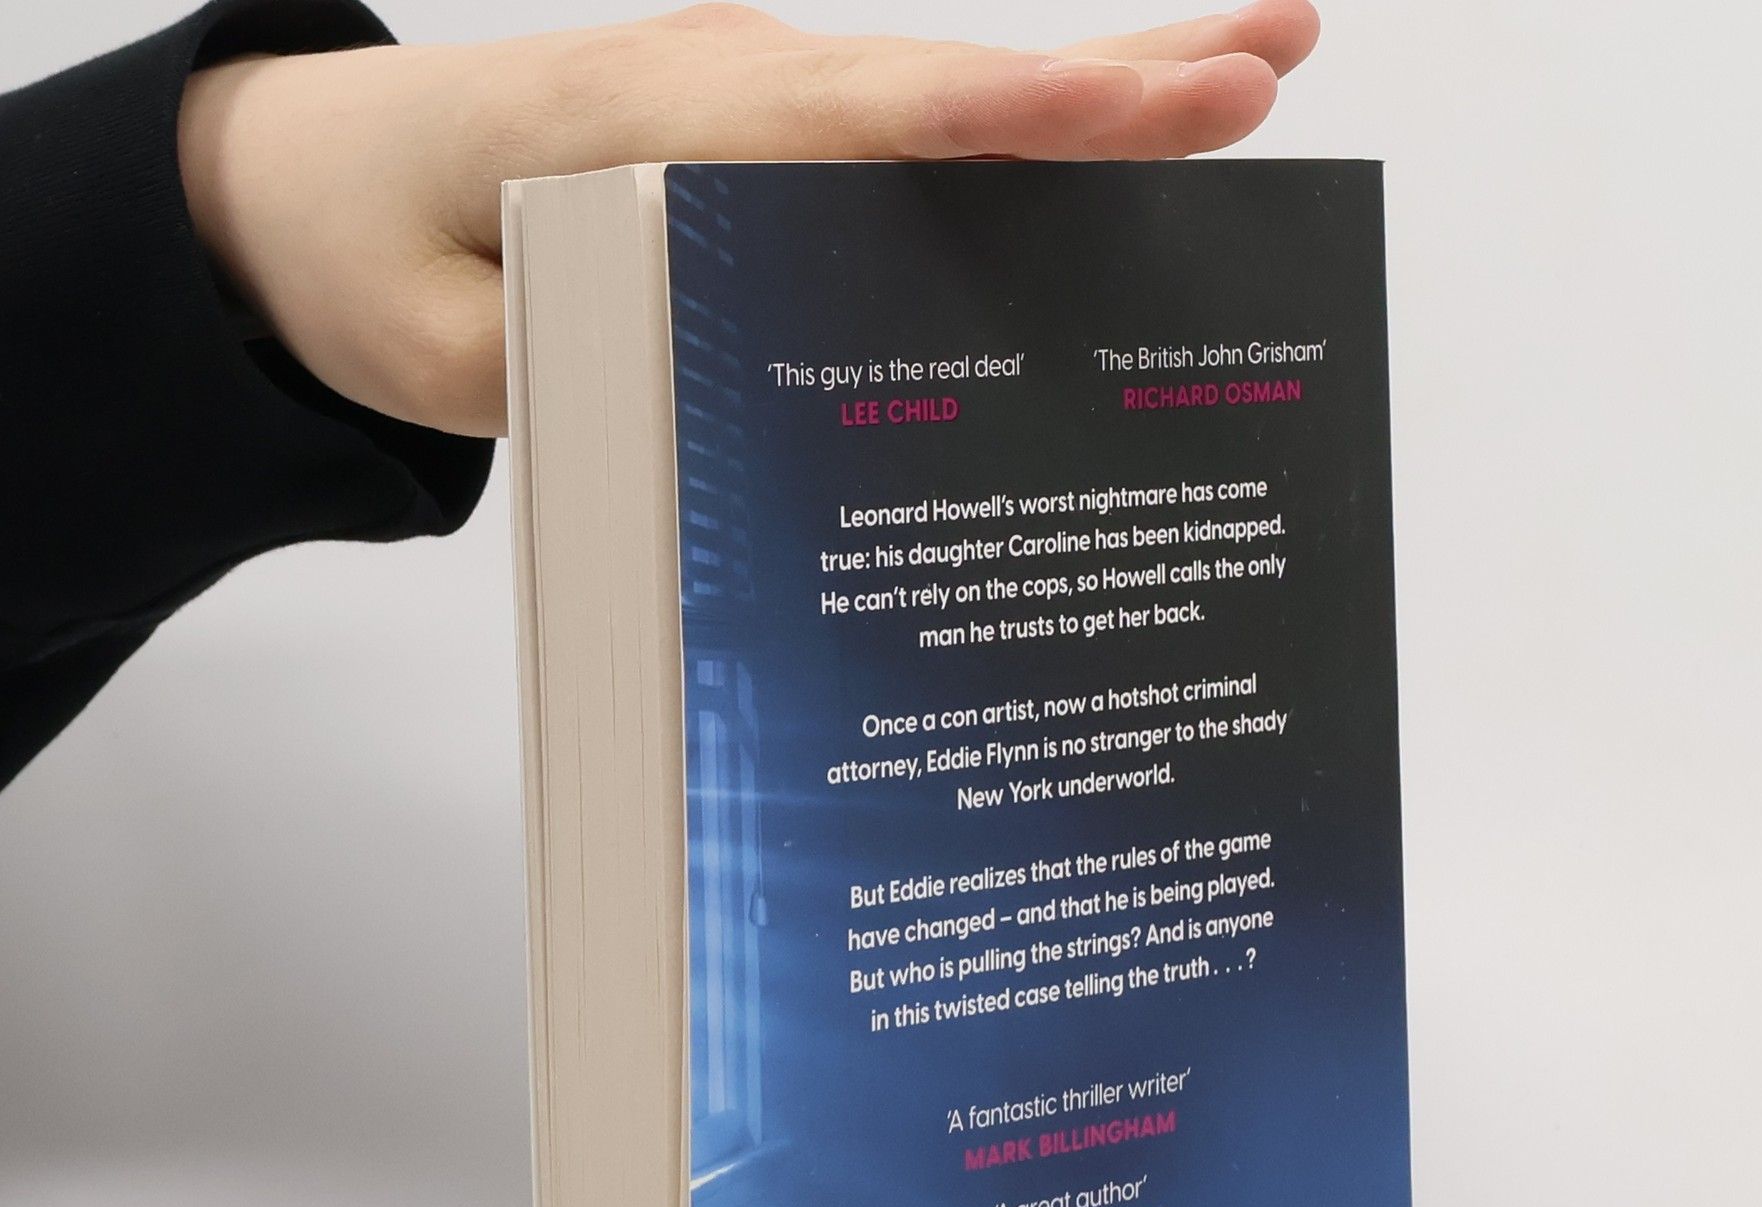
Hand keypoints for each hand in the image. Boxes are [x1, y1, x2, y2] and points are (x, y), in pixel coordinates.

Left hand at [178, 3, 1319, 437]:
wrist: (299, 183)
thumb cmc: (361, 251)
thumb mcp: (443, 350)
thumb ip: (587, 369)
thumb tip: (739, 395)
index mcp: (652, 119)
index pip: (864, 118)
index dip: (1008, 118)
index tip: (1134, 105)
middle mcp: (726, 88)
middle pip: (945, 86)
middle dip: (1113, 81)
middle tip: (1270, 63)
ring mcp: (749, 106)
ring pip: (941, 103)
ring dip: (1091, 97)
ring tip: (1245, 81)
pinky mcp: (756, 142)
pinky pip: (901, 145)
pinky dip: (1011, 147)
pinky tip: (1097, 166)